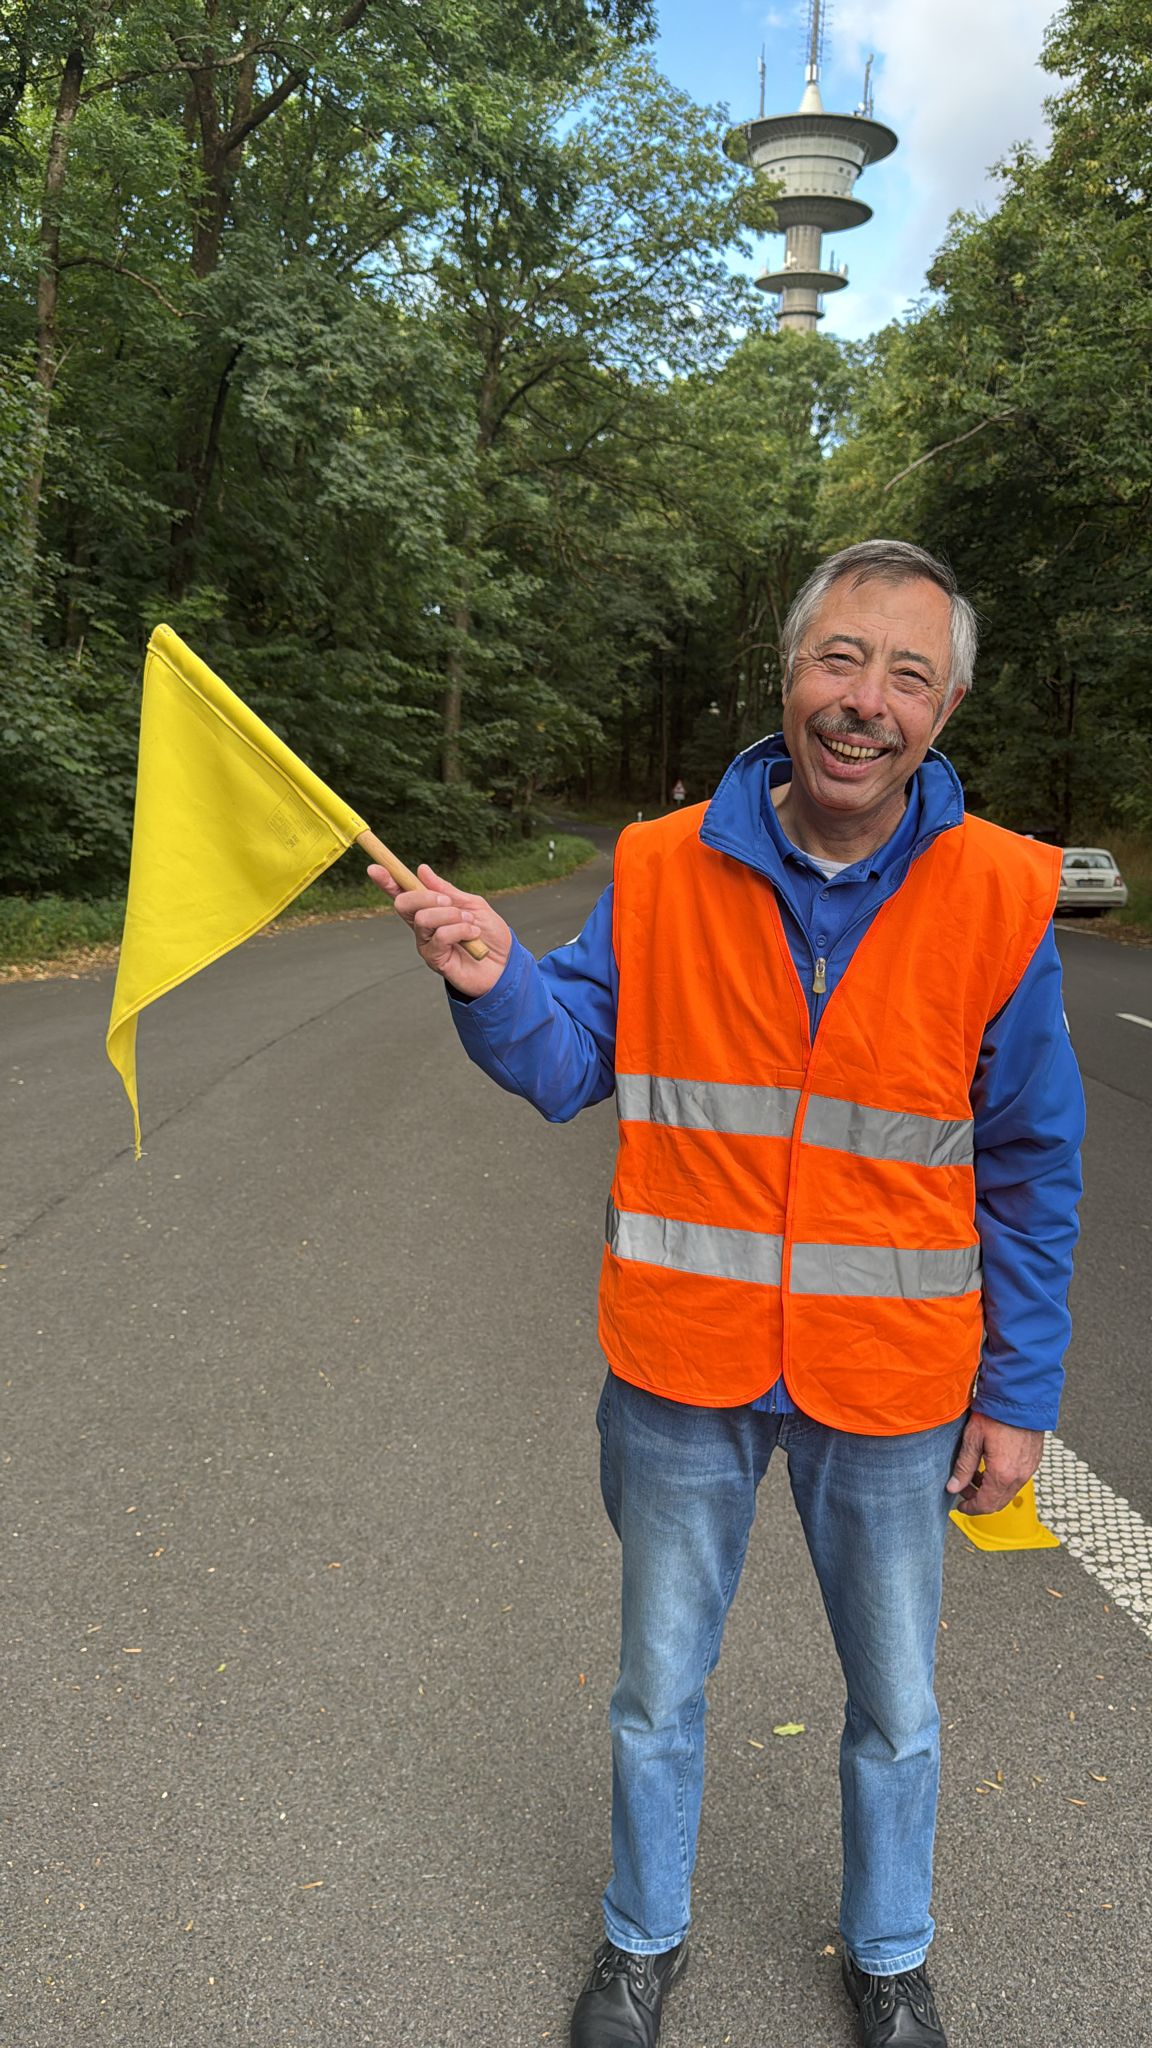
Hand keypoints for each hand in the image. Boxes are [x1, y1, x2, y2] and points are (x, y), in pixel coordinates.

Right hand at [367, 861, 510, 998]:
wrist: (505, 964)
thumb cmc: (489, 934)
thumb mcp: (471, 905)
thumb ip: (447, 890)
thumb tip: (422, 869)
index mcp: (429, 910)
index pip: (402, 894)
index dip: (387, 882)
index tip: (374, 868)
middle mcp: (422, 927)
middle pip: (403, 904)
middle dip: (426, 897)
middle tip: (449, 902)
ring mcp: (426, 944)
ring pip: (423, 919)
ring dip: (451, 915)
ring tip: (470, 922)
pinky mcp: (434, 960)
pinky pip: (440, 936)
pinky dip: (460, 929)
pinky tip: (473, 935)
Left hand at [945, 1414, 1044, 1515]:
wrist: (1021, 1398)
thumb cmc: (997, 1413)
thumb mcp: (973, 1439)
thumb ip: (963, 1466)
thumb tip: (953, 1487)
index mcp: (1002, 1474)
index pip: (986, 1504)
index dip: (971, 1508)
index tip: (961, 1506)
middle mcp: (1019, 1476)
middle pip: (998, 1502)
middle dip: (979, 1500)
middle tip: (964, 1489)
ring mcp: (1029, 1469)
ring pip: (1008, 1492)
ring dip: (991, 1489)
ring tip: (974, 1473)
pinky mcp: (1034, 1461)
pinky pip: (1017, 1480)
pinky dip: (1003, 1480)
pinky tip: (990, 1466)